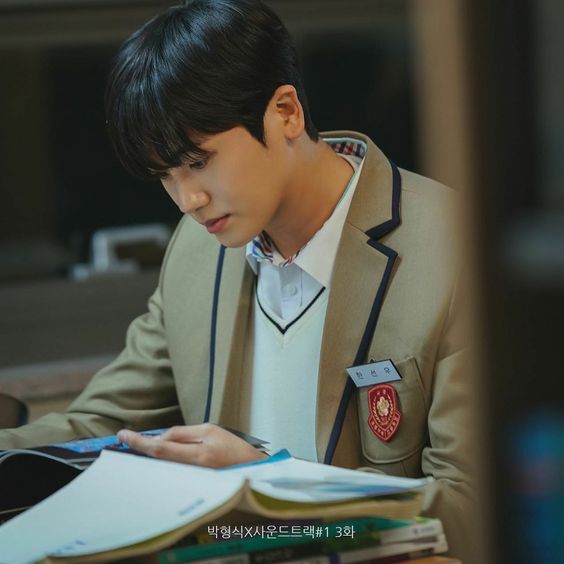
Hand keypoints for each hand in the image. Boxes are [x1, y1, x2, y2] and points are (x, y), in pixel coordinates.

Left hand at [116, 423, 266, 467]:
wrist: (251, 471)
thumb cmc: (233, 449)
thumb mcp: (209, 431)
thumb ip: (183, 434)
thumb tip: (160, 438)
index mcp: (198, 455)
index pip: (160, 449)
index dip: (139, 442)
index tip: (122, 435)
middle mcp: (192, 471)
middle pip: (157, 460)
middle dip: (142, 448)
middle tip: (130, 439)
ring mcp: (190, 481)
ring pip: (161, 466)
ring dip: (151, 455)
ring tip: (144, 444)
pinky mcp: (189, 486)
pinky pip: (169, 472)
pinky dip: (161, 462)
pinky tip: (159, 456)